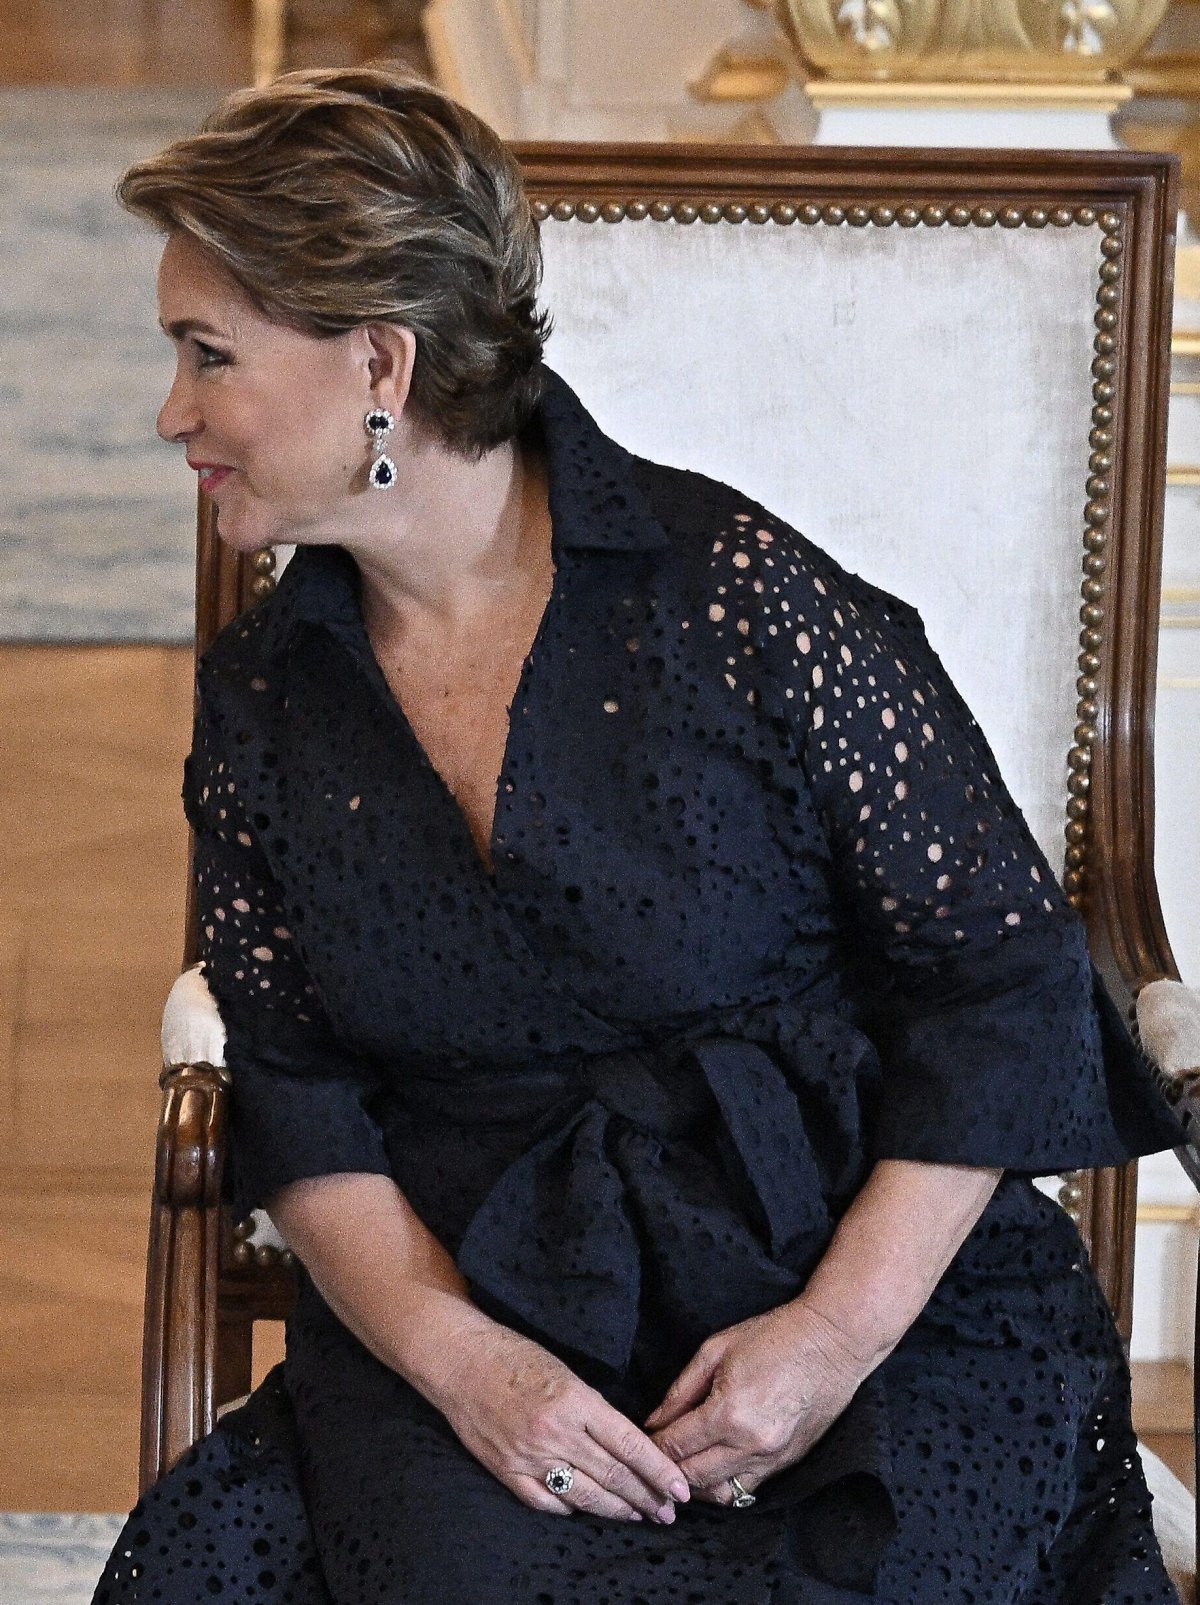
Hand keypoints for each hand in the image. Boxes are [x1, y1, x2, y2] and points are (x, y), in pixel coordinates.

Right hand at [428, 1310, 691, 1523]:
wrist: (460, 1360)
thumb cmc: (515, 1356)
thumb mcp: (565, 1371)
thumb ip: (593, 1409)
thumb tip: (626, 1442)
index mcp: (574, 1401)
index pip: (629, 1444)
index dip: (659, 1470)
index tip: (680, 1487)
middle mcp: (554, 1433)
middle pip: (612, 1474)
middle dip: (646, 1496)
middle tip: (668, 1511)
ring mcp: (528, 1456)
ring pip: (583, 1495)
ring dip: (616, 1510)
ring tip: (638, 1516)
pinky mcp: (505, 1471)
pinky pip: (545, 1502)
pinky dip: (568, 1508)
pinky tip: (584, 1509)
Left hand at [643, 1299, 872, 1505]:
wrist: (833, 1341)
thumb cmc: (774, 1335)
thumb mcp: (716, 1349)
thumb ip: (681, 1390)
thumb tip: (654, 1421)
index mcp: (728, 1413)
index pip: (675, 1445)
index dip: (651, 1447)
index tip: (638, 1443)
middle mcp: (750, 1445)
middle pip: (693, 1477)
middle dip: (666, 1471)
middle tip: (651, 1460)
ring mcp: (772, 1459)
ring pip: (720, 1493)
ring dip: (695, 1486)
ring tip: (680, 1469)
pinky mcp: (788, 1463)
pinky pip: (747, 1489)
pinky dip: (724, 1485)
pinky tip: (711, 1469)